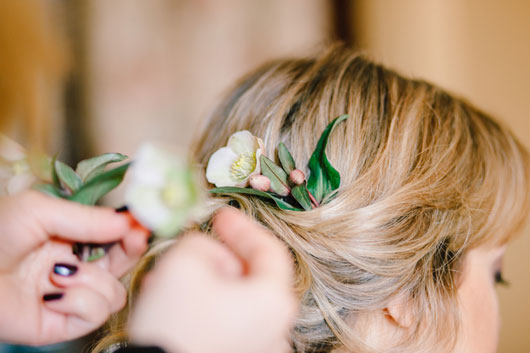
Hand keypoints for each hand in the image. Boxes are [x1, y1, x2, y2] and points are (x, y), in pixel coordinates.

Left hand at [0, 191, 148, 345]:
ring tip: (59, 273)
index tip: (143, 222)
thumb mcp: (39, 211)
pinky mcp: (61, 324)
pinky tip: (54, 295)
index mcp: (69, 238)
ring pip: (114, 292)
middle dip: (130, 250)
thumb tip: (129, 220)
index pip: (113, 234)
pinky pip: (95, 315)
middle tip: (132, 238)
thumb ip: (87, 218)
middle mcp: (74, 266)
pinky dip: (79, 302)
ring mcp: (69, 297)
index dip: (132, 229)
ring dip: (92, 280)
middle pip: (123, 263)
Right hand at [129, 207, 297, 352]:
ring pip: (233, 301)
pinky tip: (175, 302)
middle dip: (218, 258)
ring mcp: (259, 349)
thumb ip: (200, 243)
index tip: (221, 215)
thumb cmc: (176, 324)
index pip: (269, 250)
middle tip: (194, 246)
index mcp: (274, 300)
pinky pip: (225, 324)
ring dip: (204, 282)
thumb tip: (205, 249)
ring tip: (171, 276)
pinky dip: (204, 308)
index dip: (243, 227)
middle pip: (251, 277)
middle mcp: (276, 328)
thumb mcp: (183, 263)